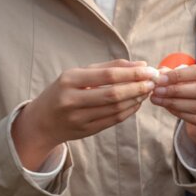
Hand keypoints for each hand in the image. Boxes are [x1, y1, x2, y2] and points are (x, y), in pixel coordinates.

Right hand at [12, 60, 156, 170]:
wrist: (42, 122)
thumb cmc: (63, 92)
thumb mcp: (78, 74)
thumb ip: (108, 67)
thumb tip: (140, 64)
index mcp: (70, 80)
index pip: (108, 75)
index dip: (132, 73)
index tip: (149, 70)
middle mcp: (72, 100)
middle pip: (114, 94)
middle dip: (138, 87)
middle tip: (153, 82)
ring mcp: (79, 118)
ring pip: (116, 109)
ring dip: (136, 99)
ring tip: (147, 90)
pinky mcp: (86, 131)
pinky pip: (114, 120)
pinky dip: (129, 111)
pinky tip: (137, 103)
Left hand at [150, 62, 195, 163]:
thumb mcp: (195, 77)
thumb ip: (178, 73)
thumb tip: (160, 72)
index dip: (180, 74)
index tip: (161, 77)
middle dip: (176, 89)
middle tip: (157, 89)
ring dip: (174, 102)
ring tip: (157, 98)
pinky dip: (179, 112)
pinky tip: (168, 107)